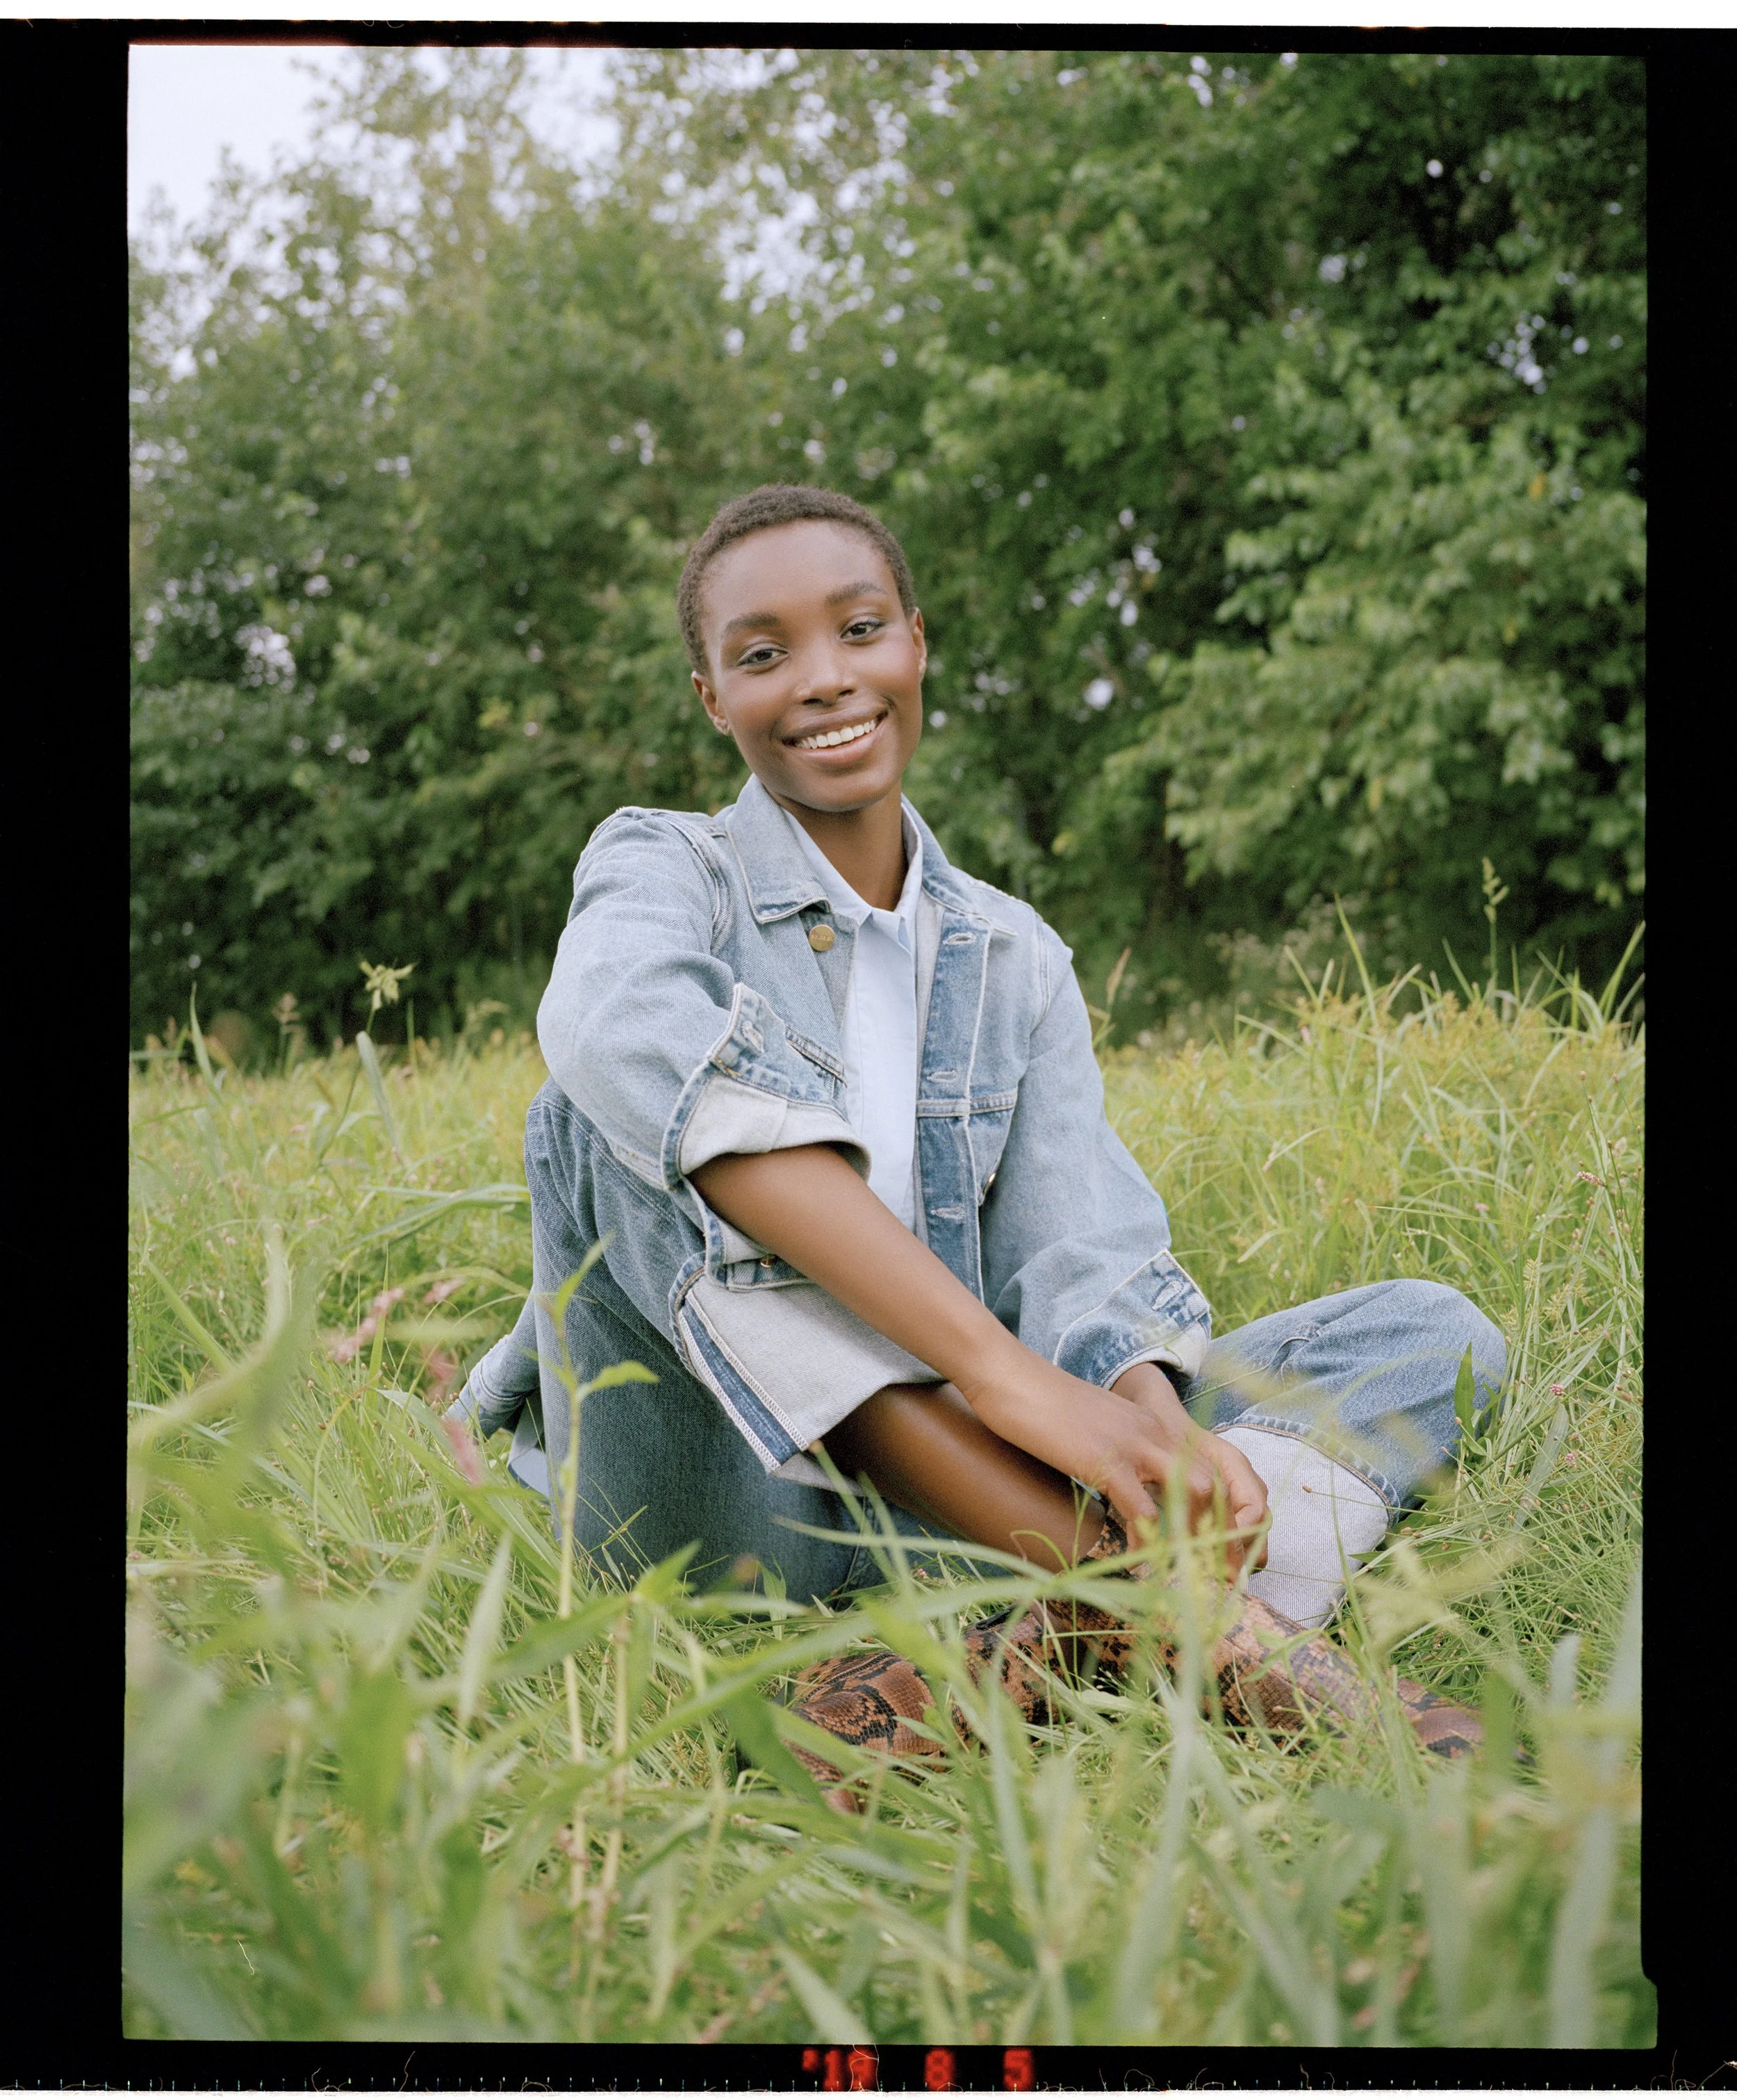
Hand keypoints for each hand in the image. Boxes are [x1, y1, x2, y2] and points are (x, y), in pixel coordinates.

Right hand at [961, 1356, 1268, 1572]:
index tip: (1213, 1553)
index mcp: (1154, 1427)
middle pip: (1215, 1486)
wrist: (1010, 1376)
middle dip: (1221, 1535)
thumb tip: (1123, 1491)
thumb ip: (1119, 1454)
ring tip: (1186, 1574)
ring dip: (1195, 1539)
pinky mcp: (1105, 1460)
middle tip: (1212, 1576)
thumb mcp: (1095, 1429)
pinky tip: (1140, 1563)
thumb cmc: (1041, 1405)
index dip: (1220, 1516)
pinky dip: (1148, 1542)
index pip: (1209, 1472)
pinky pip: (1143, 1510)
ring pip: (1193, 1494)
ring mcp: (1133, 1445)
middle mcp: (1155, 1433)